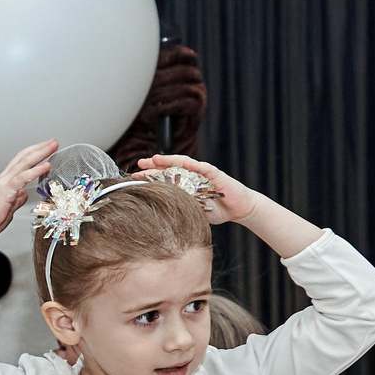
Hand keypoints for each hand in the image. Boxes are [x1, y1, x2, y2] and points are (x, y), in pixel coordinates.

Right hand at [0, 140, 57, 240]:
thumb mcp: (9, 207)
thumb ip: (17, 199)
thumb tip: (24, 195)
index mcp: (6, 181)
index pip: (21, 161)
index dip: (34, 152)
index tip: (46, 148)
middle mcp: (5, 178)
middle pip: (24, 157)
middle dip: (40, 148)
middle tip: (53, 141)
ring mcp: (5, 183)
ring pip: (24, 162)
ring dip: (40, 153)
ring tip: (52, 146)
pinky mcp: (6, 190)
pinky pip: (23, 177)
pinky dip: (35, 170)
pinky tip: (46, 165)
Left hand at [137, 154, 252, 223]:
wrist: (239, 209)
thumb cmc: (216, 210)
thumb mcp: (192, 211)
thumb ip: (178, 208)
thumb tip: (155, 216)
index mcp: (185, 184)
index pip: (164, 178)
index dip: (150, 176)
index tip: (134, 176)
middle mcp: (192, 176)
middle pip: (170, 168)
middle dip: (154, 165)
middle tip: (139, 163)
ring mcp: (204, 174)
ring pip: (184, 163)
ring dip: (169, 160)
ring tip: (156, 158)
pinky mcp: (217, 175)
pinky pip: (205, 168)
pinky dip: (195, 165)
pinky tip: (185, 162)